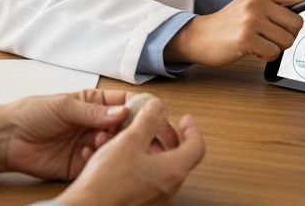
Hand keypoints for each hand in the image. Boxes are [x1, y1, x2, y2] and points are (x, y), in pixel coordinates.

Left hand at [0, 89, 177, 179]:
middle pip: (128, 128)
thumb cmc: (32, 113)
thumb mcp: (64, 106)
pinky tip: (88, 154)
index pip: (127, 104)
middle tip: (135, 135)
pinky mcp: (83, 165)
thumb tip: (123, 113)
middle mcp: (97, 124)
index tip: (150, 116)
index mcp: (96, 103)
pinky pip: (100, 164)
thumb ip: (93, 112)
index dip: (141, 109)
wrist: (8, 138)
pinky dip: (99, 160)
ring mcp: (91, 145)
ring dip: (114, 146)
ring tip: (102, 142)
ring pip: (117, 148)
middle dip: (134, 132)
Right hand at [57, 99, 204, 205]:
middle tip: (153, 124)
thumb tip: (157, 107)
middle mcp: (168, 186)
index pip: (196, 146)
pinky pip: (142, 176)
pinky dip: (133, 161)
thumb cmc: (108, 181)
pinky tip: (112, 153)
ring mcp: (154, 196)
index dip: (191, 129)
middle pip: (176, 156)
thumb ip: (148, 120)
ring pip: (155, 165)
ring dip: (143, 146)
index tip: (185, 119)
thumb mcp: (130, 139)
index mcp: (173, 170)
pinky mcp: (139, 201)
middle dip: (162, 135)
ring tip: (124, 136)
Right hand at [163, 0, 304, 65]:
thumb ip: (274, 3)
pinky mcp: (246, 38)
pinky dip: (264, 55)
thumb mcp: (250, 4)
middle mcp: (258, 2)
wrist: (201, 36)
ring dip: (274, 46)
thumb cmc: (229, 23)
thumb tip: (300, 5)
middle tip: (268, 35)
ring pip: (286, 41)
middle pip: (296, 24)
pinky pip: (272, 52)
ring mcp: (252, 19)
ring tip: (257, 41)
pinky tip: (251, 49)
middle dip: (286, 35)